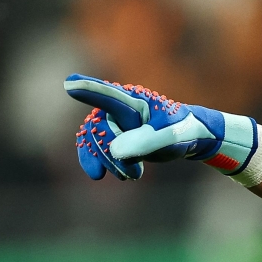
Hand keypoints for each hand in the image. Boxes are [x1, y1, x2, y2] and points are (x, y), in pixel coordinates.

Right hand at [66, 74, 259, 180]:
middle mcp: (118, 107)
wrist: (191, 137)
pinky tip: (118, 176)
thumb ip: (143, 142)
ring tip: (131, 177)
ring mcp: (114, 120)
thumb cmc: (182, 131)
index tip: (70, 84)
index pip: (107, 93)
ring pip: (94, 141)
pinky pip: (95, 148)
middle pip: (97, 129)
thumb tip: (114, 151)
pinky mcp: (115, 135)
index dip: (87, 89)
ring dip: (107, 162)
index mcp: (132, 100)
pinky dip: (102, 163)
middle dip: (108, 155)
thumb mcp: (168, 138)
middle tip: (132, 175)